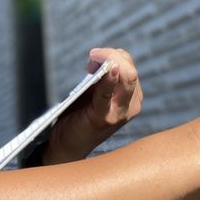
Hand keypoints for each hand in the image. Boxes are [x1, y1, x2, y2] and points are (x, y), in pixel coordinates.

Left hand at [43, 47, 143, 163]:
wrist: (68, 145)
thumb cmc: (80, 116)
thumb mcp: (95, 93)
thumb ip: (101, 78)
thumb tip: (100, 58)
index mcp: (131, 97)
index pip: (129, 66)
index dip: (113, 55)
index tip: (94, 57)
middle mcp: (132, 105)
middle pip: (130, 70)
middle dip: (112, 55)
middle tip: (93, 55)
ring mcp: (121, 113)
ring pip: (126, 77)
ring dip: (109, 62)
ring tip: (91, 64)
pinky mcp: (105, 118)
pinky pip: (108, 93)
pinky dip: (109, 80)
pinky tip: (109, 70)